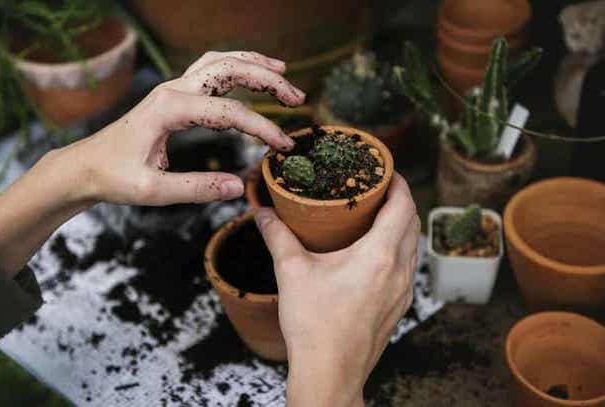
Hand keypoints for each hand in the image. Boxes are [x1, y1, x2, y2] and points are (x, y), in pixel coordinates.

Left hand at [0, 51, 304, 273]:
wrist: (85, 166)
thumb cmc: (114, 177)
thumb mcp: (153, 191)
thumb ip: (197, 188)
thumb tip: (239, 187)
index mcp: (169, 109)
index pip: (229, 112)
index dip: (262, 128)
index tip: (283, 146)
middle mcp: (172, 90)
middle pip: (229, 70)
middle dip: (267, 80)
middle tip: (297, 98)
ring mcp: (173, 88)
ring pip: (220, 62)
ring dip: (254, 65)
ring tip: (283, 73)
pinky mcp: (174, 95)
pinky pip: (209, 69)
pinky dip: (235, 66)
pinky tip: (251, 72)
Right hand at [255, 174, 419, 406]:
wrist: (330, 374)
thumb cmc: (314, 326)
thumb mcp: (291, 273)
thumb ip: (277, 236)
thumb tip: (263, 213)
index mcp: (379, 255)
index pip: (403, 206)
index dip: (399, 182)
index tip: (386, 170)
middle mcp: (399, 271)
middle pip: (413, 223)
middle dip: (400, 200)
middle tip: (377, 189)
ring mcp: (403, 292)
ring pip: (413, 246)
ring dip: (401, 225)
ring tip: (376, 216)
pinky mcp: (399, 307)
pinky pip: (407, 267)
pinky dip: (398, 249)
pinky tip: (374, 253)